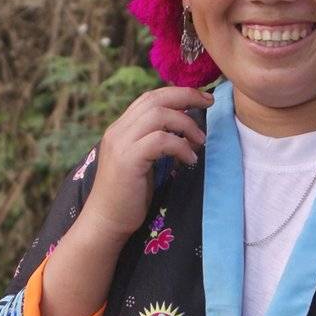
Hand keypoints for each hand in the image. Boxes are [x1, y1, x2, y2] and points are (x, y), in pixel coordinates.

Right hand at [84, 85, 211, 240]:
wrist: (105, 222)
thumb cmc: (128, 197)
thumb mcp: (143, 162)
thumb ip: (156, 143)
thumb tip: (186, 131)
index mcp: (121, 129)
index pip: (149, 98)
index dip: (178, 93)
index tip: (202, 98)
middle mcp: (118, 131)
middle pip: (155, 99)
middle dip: (186, 96)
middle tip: (210, 103)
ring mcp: (121, 144)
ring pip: (158, 115)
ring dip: (186, 124)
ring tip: (201, 141)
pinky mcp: (128, 160)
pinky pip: (160, 140)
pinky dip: (181, 146)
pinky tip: (190, 159)